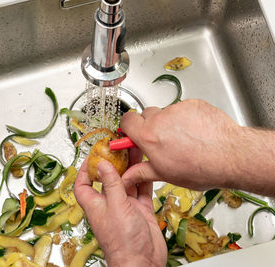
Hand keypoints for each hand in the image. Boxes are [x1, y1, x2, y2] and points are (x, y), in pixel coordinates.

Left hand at [74, 159, 166, 266]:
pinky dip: (145, 180)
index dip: (85, 170)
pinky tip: (148, 168)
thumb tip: (101, 164)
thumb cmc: (123, 243)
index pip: (83, 185)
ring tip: (136, 152)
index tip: (93, 155)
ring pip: (128, 183)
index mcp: (96, 205)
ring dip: (132, 168)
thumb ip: (110, 185)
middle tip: (120, 148)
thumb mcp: (116, 207)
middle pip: (109, 179)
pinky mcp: (141, 211)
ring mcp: (126, 207)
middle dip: (114, 163)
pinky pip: (142, 191)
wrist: (143, 262)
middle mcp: (110, 204)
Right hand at [121, 99, 242, 190]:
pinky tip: (196, 132)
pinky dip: (186, 118)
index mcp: (148, 136)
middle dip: (149, 125)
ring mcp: (177, 109)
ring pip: (165, 112)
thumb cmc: (200, 168)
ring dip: (169, 122)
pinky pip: (183, 108)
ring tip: (184, 138)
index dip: (128, 127)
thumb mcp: (165, 174)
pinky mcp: (193, 104)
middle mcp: (160, 119)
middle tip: (161, 140)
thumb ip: (142, 172)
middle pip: (146, 114)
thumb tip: (127, 177)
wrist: (231, 157)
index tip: (133, 134)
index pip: (126, 120)